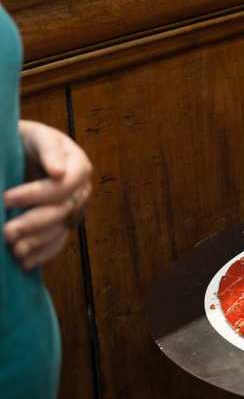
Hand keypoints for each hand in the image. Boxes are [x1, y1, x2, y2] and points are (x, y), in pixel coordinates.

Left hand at [3, 120, 92, 269]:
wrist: (20, 150)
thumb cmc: (25, 140)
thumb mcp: (36, 136)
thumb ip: (48, 149)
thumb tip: (58, 172)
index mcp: (77, 164)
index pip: (64, 185)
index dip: (37, 194)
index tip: (8, 198)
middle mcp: (80, 188)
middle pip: (63, 210)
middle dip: (34, 223)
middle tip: (7, 232)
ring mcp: (73, 207)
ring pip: (60, 229)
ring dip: (37, 242)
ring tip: (14, 251)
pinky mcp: (63, 221)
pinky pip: (59, 240)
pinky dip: (43, 253)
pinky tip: (25, 262)